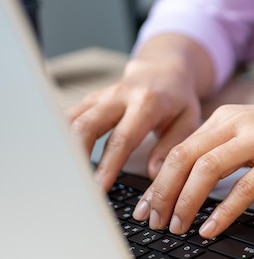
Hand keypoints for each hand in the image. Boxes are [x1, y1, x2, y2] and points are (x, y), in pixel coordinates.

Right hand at [66, 57, 201, 191]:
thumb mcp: (188, 122)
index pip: (122, 139)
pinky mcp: (90, 99)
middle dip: (77, 158)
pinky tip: (62, 158)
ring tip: (66, 175)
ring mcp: (101, 96)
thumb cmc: (178, 100)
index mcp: (147, 103)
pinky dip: (62, 137)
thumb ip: (170, 147)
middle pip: (86, 126)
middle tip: (76, 185)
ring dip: (64, 148)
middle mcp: (119, 96)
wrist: (165, 70)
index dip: (108, 165)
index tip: (98, 188)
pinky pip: (69, 117)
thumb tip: (154, 174)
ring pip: (70, 120)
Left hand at [132, 99, 253, 237]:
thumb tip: (193, 184)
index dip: (158, 182)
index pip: (180, 150)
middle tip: (152, 222)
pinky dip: (224, 210)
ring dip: (186, 203)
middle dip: (163, 194)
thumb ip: (225, 151)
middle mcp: (239, 123)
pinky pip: (246, 186)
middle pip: (185, 159)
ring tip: (177, 228)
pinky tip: (212, 228)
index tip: (145, 208)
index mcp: (227, 118)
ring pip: (208, 169)